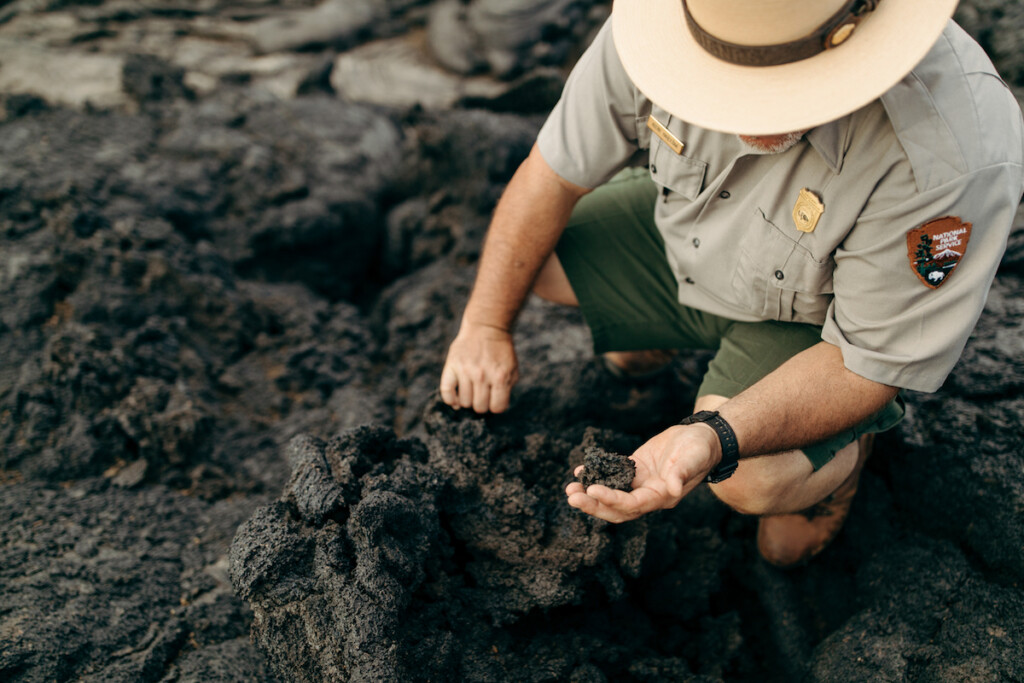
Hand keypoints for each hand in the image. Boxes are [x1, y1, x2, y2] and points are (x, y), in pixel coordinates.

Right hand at [439, 322, 518, 412]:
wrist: (487, 328)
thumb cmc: (500, 352)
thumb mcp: (512, 369)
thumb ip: (507, 390)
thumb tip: (495, 409)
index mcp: (500, 377)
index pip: (497, 408)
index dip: (496, 406)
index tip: (494, 398)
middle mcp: (482, 375)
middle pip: (479, 407)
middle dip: (482, 404)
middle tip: (482, 393)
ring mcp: (465, 370)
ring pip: (463, 402)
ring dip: (468, 400)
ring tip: (471, 390)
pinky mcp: (452, 365)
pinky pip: (446, 392)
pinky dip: (450, 400)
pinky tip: (456, 399)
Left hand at [565, 424, 720, 522]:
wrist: (702, 437)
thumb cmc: (700, 448)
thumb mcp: (693, 457)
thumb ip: (681, 473)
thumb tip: (671, 489)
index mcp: (663, 496)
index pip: (633, 505)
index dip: (612, 499)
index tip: (592, 490)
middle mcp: (649, 495)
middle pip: (617, 509)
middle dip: (593, 505)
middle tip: (571, 497)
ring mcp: (640, 484)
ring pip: (611, 496)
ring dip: (589, 495)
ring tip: (569, 489)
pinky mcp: (635, 470)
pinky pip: (612, 477)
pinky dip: (596, 475)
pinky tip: (580, 470)